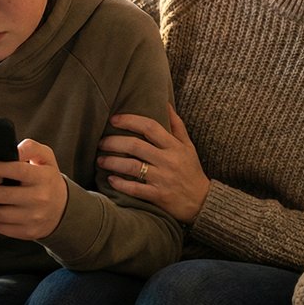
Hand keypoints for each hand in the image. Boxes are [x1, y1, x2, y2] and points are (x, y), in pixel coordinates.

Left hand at [0, 139, 67, 240]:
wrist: (62, 210)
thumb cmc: (46, 179)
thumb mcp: (46, 158)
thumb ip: (31, 148)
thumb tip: (15, 148)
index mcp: (44, 178)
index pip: (18, 171)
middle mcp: (40, 199)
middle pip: (3, 195)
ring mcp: (33, 218)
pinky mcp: (27, 232)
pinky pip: (0, 226)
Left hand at [97, 107, 209, 224]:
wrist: (203, 202)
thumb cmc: (192, 171)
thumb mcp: (188, 146)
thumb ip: (176, 125)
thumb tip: (165, 102)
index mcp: (174, 146)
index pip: (150, 127)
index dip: (130, 120)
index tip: (113, 120)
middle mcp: (168, 160)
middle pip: (136, 146)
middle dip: (114, 142)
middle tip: (101, 142)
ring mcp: (162, 179)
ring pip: (132, 167)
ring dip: (112, 162)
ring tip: (100, 160)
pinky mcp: (158, 196)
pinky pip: (135, 189)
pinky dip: (120, 184)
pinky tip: (110, 179)